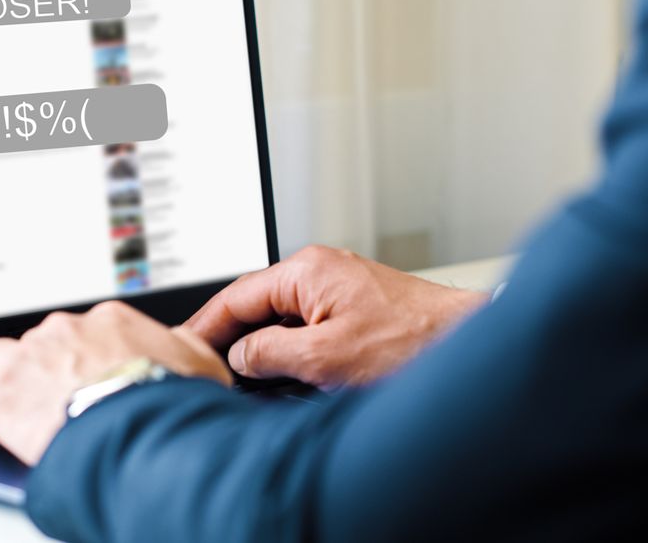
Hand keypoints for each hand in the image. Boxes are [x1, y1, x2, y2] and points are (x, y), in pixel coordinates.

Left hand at [0, 301, 231, 465]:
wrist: (140, 424)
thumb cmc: (172, 398)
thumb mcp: (200, 362)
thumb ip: (184, 346)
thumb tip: (183, 343)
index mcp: (109, 320)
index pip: (88, 330)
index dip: (87, 355)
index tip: (88, 374)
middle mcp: (64, 330)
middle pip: (43, 341)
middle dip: (45, 365)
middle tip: (55, 395)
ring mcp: (28, 358)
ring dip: (0, 376)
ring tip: (5, 401)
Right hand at [185, 245, 489, 389]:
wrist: (465, 341)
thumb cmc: (410, 342)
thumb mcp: (324, 358)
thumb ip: (269, 353)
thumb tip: (238, 355)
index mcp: (307, 269)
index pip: (236, 296)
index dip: (204, 326)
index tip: (182, 348)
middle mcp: (320, 270)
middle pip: (255, 304)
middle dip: (231, 338)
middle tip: (207, 370)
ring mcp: (337, 287)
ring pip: (280, 317)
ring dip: (261, 346)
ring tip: (241, 378)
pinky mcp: (353, 306)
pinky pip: (304, 324)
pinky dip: (288, 348)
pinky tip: (284, 374)